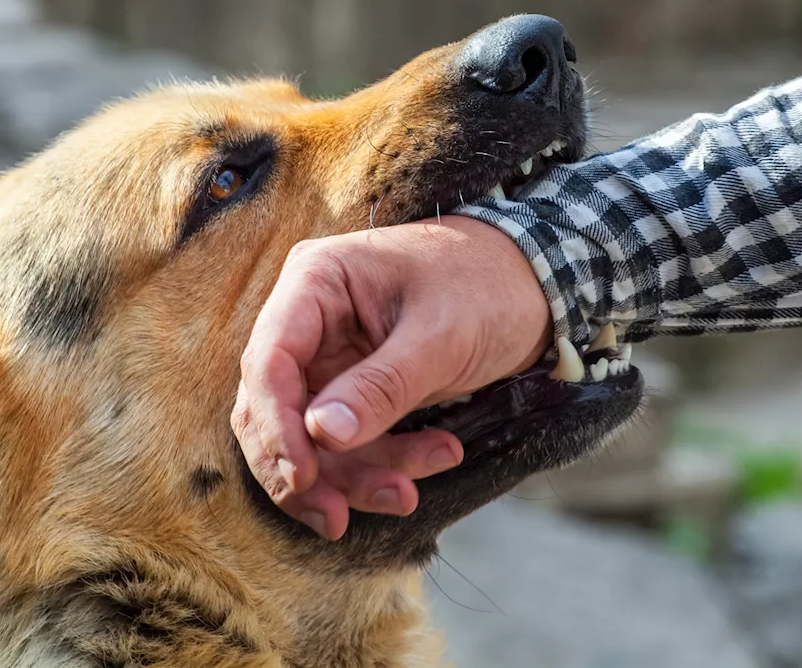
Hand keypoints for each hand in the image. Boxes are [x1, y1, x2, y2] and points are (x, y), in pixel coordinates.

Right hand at [231, 216, 550, 538]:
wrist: (532, 283)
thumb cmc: (486, 285)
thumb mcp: (440, 337)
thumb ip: (381, 387)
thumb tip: (320, 436)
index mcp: (316, 282)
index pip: (268, 362)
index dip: (276, 427)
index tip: (304, 479)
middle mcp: (309, 319)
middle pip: (274, 408)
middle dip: (307, 470)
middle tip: (337, 519)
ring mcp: (329, 356)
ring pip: (310, 438)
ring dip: (353, 476)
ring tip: (408, 495)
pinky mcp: (354, 388)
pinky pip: (349, 442)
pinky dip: (382, 464)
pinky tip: (436, 458)